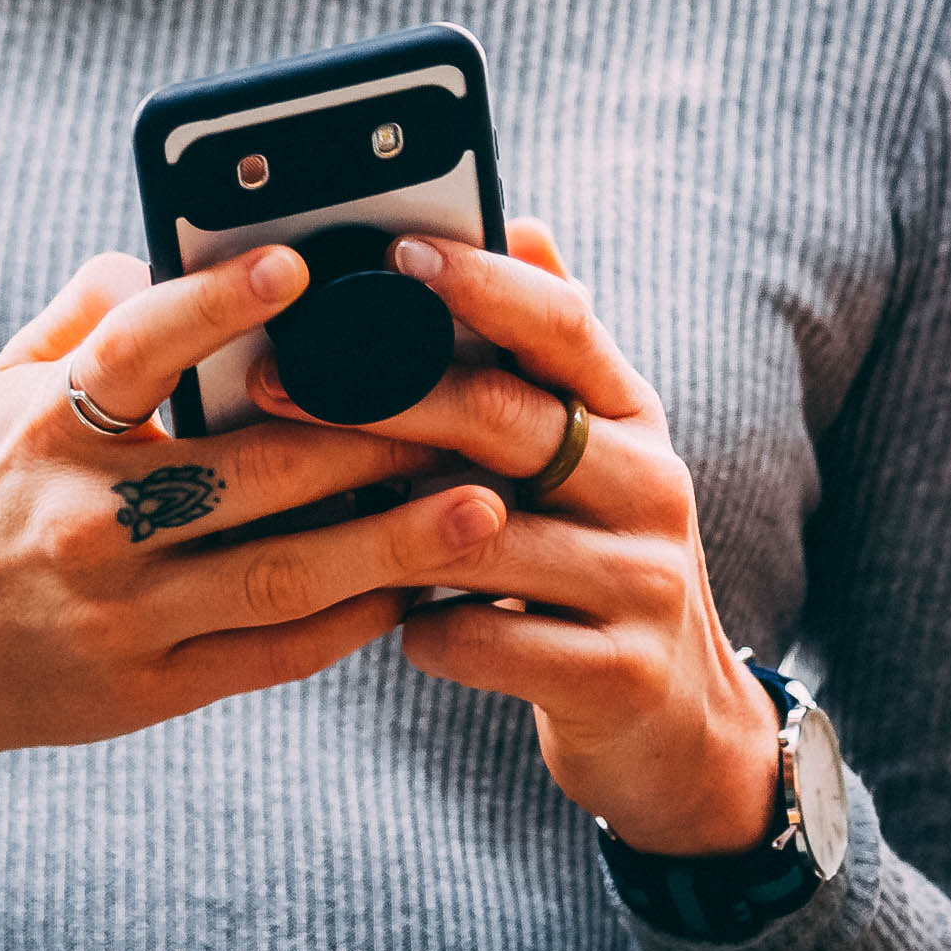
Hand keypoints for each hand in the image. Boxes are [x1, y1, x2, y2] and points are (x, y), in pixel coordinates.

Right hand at [0, 246, 501, 836]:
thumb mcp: (6, 391)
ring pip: (279, 576)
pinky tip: (419, 589)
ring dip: (390, 541)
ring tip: (482, 506)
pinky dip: (351, 622)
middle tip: (469, 402)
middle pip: (246, 474)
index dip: (214, 306)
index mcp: (49, 428)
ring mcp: (121, 613)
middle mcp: (83, 520)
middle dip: (369, 440)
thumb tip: (165, 244)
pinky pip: (272, 655)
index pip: (133, 352)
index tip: (299, 265)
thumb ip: (86, 315)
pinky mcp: (151, 688)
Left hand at [258, 221, 779, 857]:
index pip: (565, 328)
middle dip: (382, 397)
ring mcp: (643, 584)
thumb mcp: (593, 457)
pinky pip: (488, 643)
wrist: (677, 724)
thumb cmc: (592, 565)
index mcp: (636, 418)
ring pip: (486, 538)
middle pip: (509, 422)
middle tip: (273, 382)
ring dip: (384, 527)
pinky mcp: (617, 675)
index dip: (482, 285)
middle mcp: (653, 487)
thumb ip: (549, 360)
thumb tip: (518, 226)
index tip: (395, 251)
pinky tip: (394, 626)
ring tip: (298, 514)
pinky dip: (427, 634)